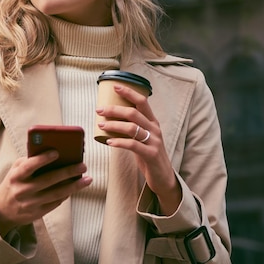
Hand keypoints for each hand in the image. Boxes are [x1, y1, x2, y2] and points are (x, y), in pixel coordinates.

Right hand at [0, 150, 91, 236]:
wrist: (2, 210)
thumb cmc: (14, 183)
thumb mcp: (16, 170)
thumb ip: (30, 161)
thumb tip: (55, 153)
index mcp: (16, 176)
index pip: (29, 166)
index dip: (42, 159)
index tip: (57, 152)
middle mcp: (23, 190)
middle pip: (48, 180)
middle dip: (68, 172)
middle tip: (83, 165)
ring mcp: (30, 203)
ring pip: (56, 194)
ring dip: (74, 186)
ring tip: (88, 179)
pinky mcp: (37, 213)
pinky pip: (56, 202)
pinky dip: (67, 194)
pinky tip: (76, 187)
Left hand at [96, 84, 180, 214]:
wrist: (163, 177)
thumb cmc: (149, 156)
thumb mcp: (143, 138)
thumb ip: (132, 128)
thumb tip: (109, 120)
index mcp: (152, 122)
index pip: (142, 101)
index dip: (129, 92)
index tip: (115, 86)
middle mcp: (155, 129)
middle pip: (133, 112)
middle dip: (114, 109)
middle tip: (99, 110)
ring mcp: (154, 141)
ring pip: (132, 127)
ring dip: (114, 125)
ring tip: (101, 125)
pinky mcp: (151, 154)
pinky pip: (133, 145)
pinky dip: (119, 142)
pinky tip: (109, 142)